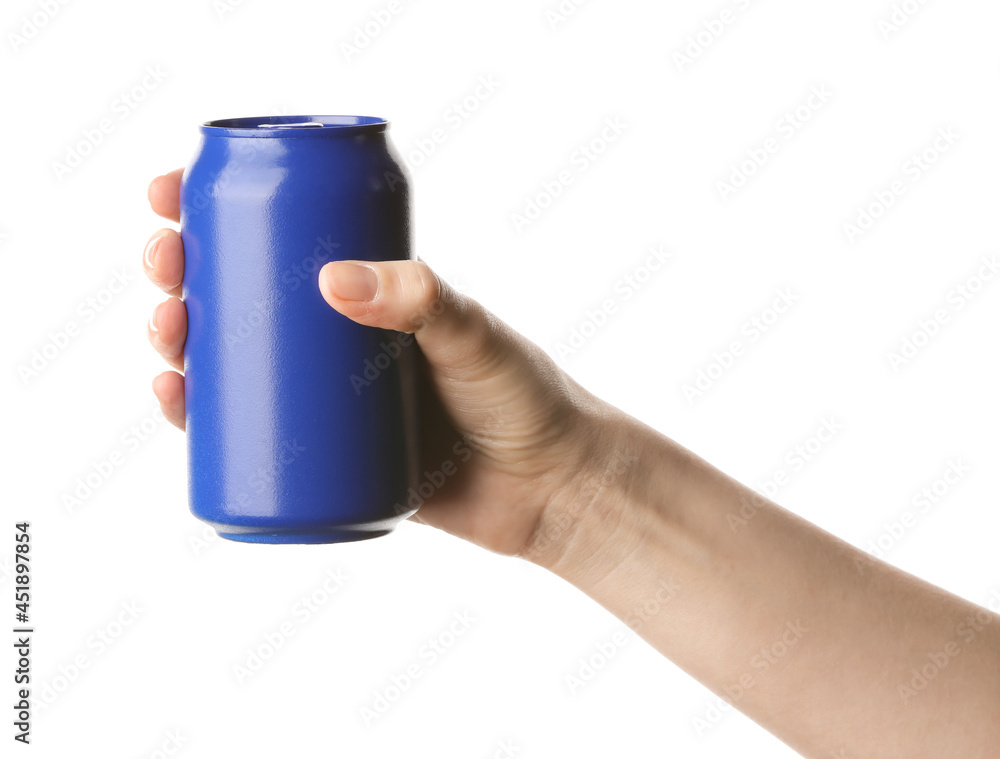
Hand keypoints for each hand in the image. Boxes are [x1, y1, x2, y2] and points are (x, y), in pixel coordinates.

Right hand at [145, 169, 602, 556]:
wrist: (551, 492)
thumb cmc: (527, 400)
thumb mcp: (477, 337)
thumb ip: (425, 301)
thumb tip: (331, 278)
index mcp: (374, 297)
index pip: (286, 238)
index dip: (219, 212)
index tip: (171, 195)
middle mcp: (343, 343)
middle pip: (244, 297)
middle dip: (187, 275)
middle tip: (165, 267)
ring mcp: (332, 401)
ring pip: (238, 364)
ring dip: (183, 343)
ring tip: (166, 339)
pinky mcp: (330, 459)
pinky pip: (253, 435)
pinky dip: (207, 418)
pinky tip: (175, 402)